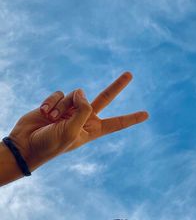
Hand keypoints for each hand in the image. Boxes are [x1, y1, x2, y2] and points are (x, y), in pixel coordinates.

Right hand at [7, 72, 148, 171]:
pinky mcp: (56, 103)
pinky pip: (60, 93)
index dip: (131, 118)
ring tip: (53, 119)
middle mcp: (84, 118)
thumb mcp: (72, 132)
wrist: (25, 145)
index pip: (116, 123)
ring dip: (63, 105)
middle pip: (105, 98)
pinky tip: (44, 113)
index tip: (146, 114)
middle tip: (130, 74)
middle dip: (117, 86)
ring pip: (75, 94)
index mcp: (92, 130)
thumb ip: (83, 109)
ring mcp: (70, 110)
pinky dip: (52, 102)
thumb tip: (82, 92)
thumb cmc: (50, 144)